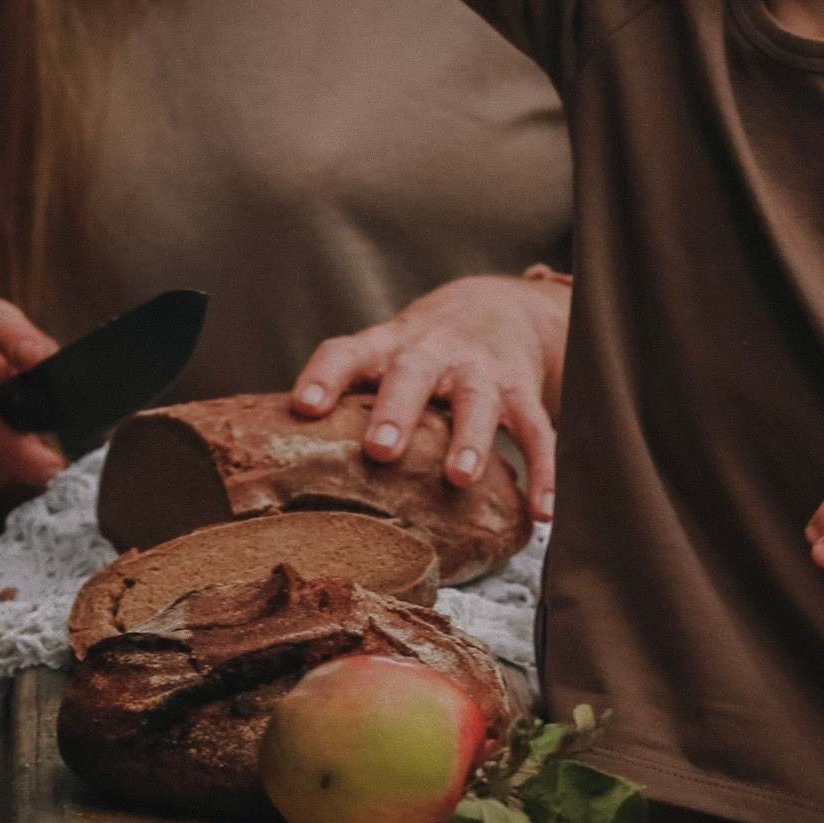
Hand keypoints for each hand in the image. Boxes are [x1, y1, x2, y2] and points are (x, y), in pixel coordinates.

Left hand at [292, 275, 568, 520]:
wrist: (496, 309)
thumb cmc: (420, 352)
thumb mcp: (381, 357)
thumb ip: (346, 398)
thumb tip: (280, 460)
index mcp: (387, 347)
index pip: (347, 352)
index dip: (325, 377)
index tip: (304, 407)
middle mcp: (432, 354)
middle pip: (412, 375)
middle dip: (397, 410)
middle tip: (380, 448)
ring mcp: (480, 371)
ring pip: (477, 401)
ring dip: (468, 439)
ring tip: (459, 477)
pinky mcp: (521, 391)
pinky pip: (536, 432)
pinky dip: (543, 472)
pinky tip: (541, 512)